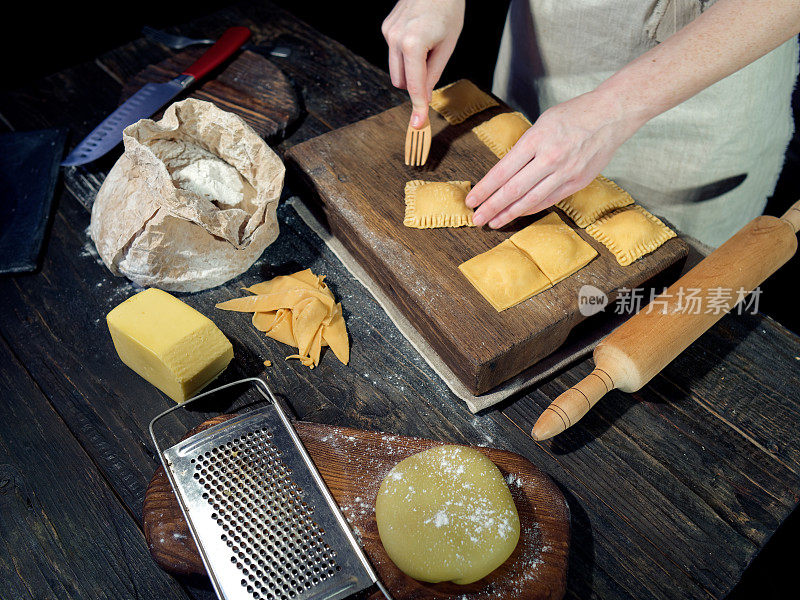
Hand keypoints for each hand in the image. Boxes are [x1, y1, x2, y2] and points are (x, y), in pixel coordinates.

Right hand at [382, 0, 464, 127]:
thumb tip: (423, 96)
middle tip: (433, 65)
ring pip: (395, 69)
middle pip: (400, 81)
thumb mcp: (448, 44)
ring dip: (410, 69)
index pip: (413, 85)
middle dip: (415, 82)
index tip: (417, 124)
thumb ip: (433, 73)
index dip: (417, 106)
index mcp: (413, 44)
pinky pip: (394, 53)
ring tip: (427, 47)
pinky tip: (418, 36)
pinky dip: (406, 54)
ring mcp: (388, 32)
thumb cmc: (448, 9)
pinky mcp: (386, 28)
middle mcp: (395, 38)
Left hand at [466, 89, 646, 227]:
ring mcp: (565, 172)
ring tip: (493, 222)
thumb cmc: (574, 114)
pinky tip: (518, 214)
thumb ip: (525, 148)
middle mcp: (549, 158)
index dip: (484, 189)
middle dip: (491, 207)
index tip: (471, 200)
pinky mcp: (578, 181)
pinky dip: (531, 209)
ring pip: (531, 200)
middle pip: (513, 190)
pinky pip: (549, 200)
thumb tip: (505, 172)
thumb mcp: (542, 123)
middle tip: (476, 219)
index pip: (502, 171)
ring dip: (509, 213)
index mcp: (535, 139)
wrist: (611, 114)